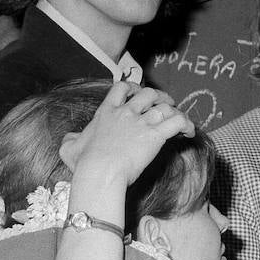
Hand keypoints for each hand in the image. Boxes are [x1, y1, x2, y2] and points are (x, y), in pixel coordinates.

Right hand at [58, 81, 193, 186]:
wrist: (100, 172)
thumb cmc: (84, 163)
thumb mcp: (69, 148)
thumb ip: (70, 140)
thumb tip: (69, 139)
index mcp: (106, 112)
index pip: (121, 88)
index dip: (133, 88)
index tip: (138, 93)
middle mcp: (125, 113)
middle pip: (148, 93)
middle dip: (159, 97)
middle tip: (165, 105)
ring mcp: (141, 122)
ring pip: (165, 106)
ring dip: (175, 110)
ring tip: (180, 118)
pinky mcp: (155, 135)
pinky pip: (177, 122)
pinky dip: (186, 125)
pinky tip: (189, 133)